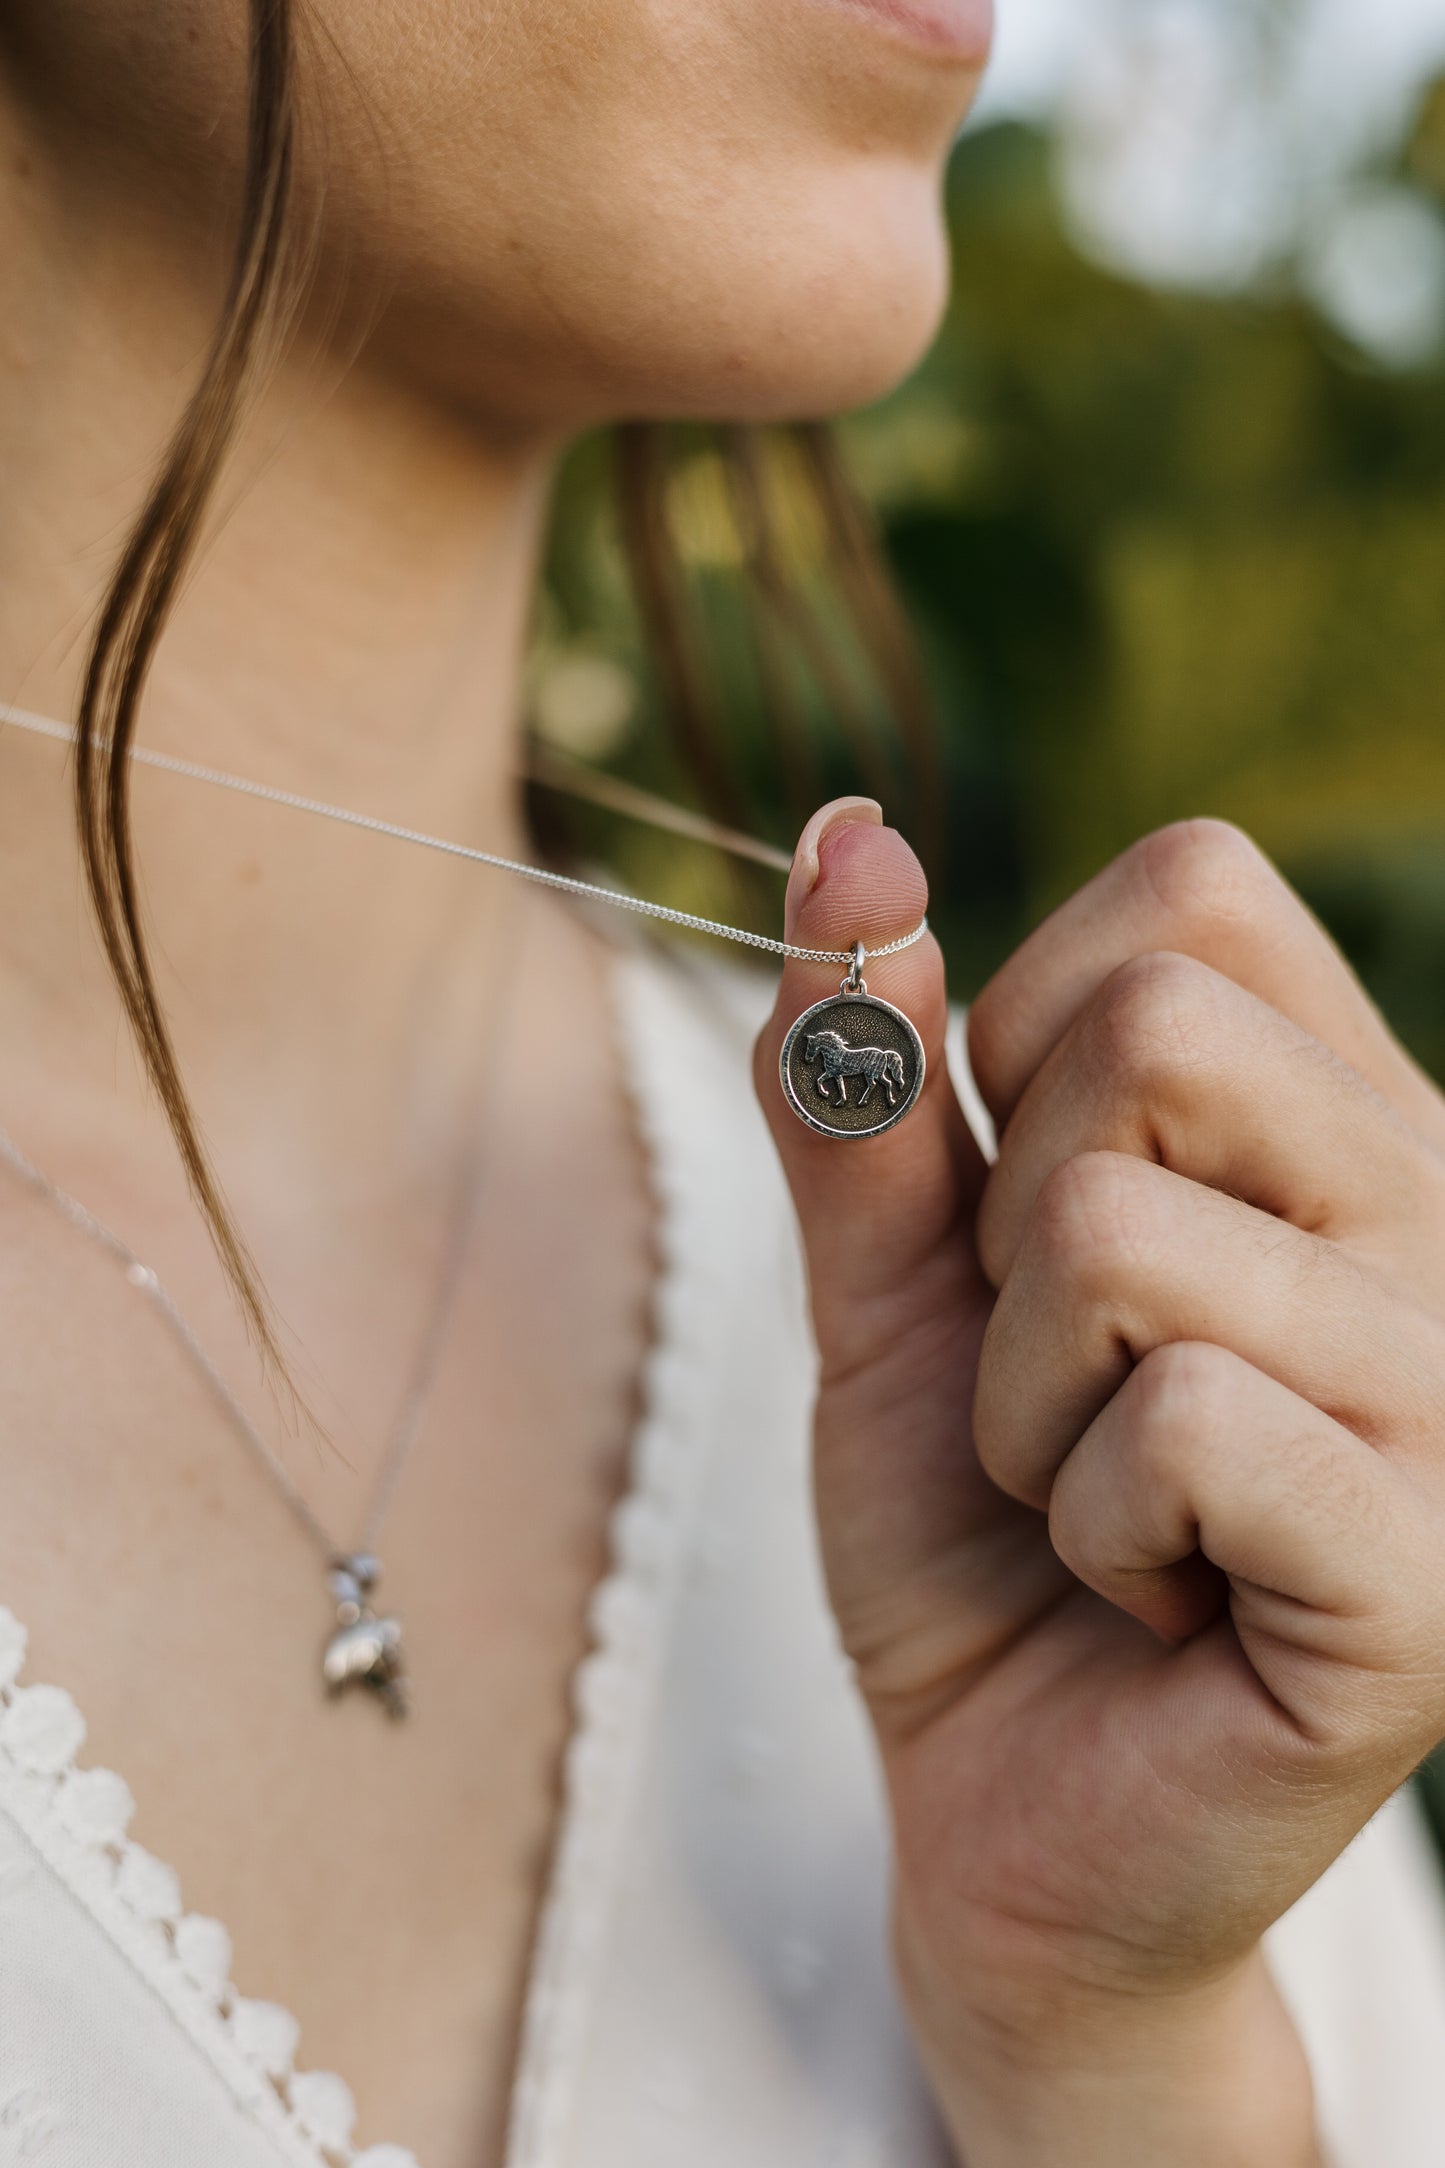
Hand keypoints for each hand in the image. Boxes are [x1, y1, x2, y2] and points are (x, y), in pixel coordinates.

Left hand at [755, 805, 1444, 2166]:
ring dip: (1024, 1398)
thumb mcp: (892, 1275)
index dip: (1023, 1036)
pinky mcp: (1426, 1575)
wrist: (1005, 1810)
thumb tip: (848, 833)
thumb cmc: (973, 1526)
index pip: (1191, 891)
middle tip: (1063, 1388)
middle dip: (1009, 1237)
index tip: (1027, 1212)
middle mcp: (1441, 1212)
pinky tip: (1158, 1594)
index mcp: (1339, 1111)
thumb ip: (869, 1075)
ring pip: (1123, 1230)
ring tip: (1098, 1500)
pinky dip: (1086, 1517)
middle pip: (1154, 1031)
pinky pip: (1179, 1420)